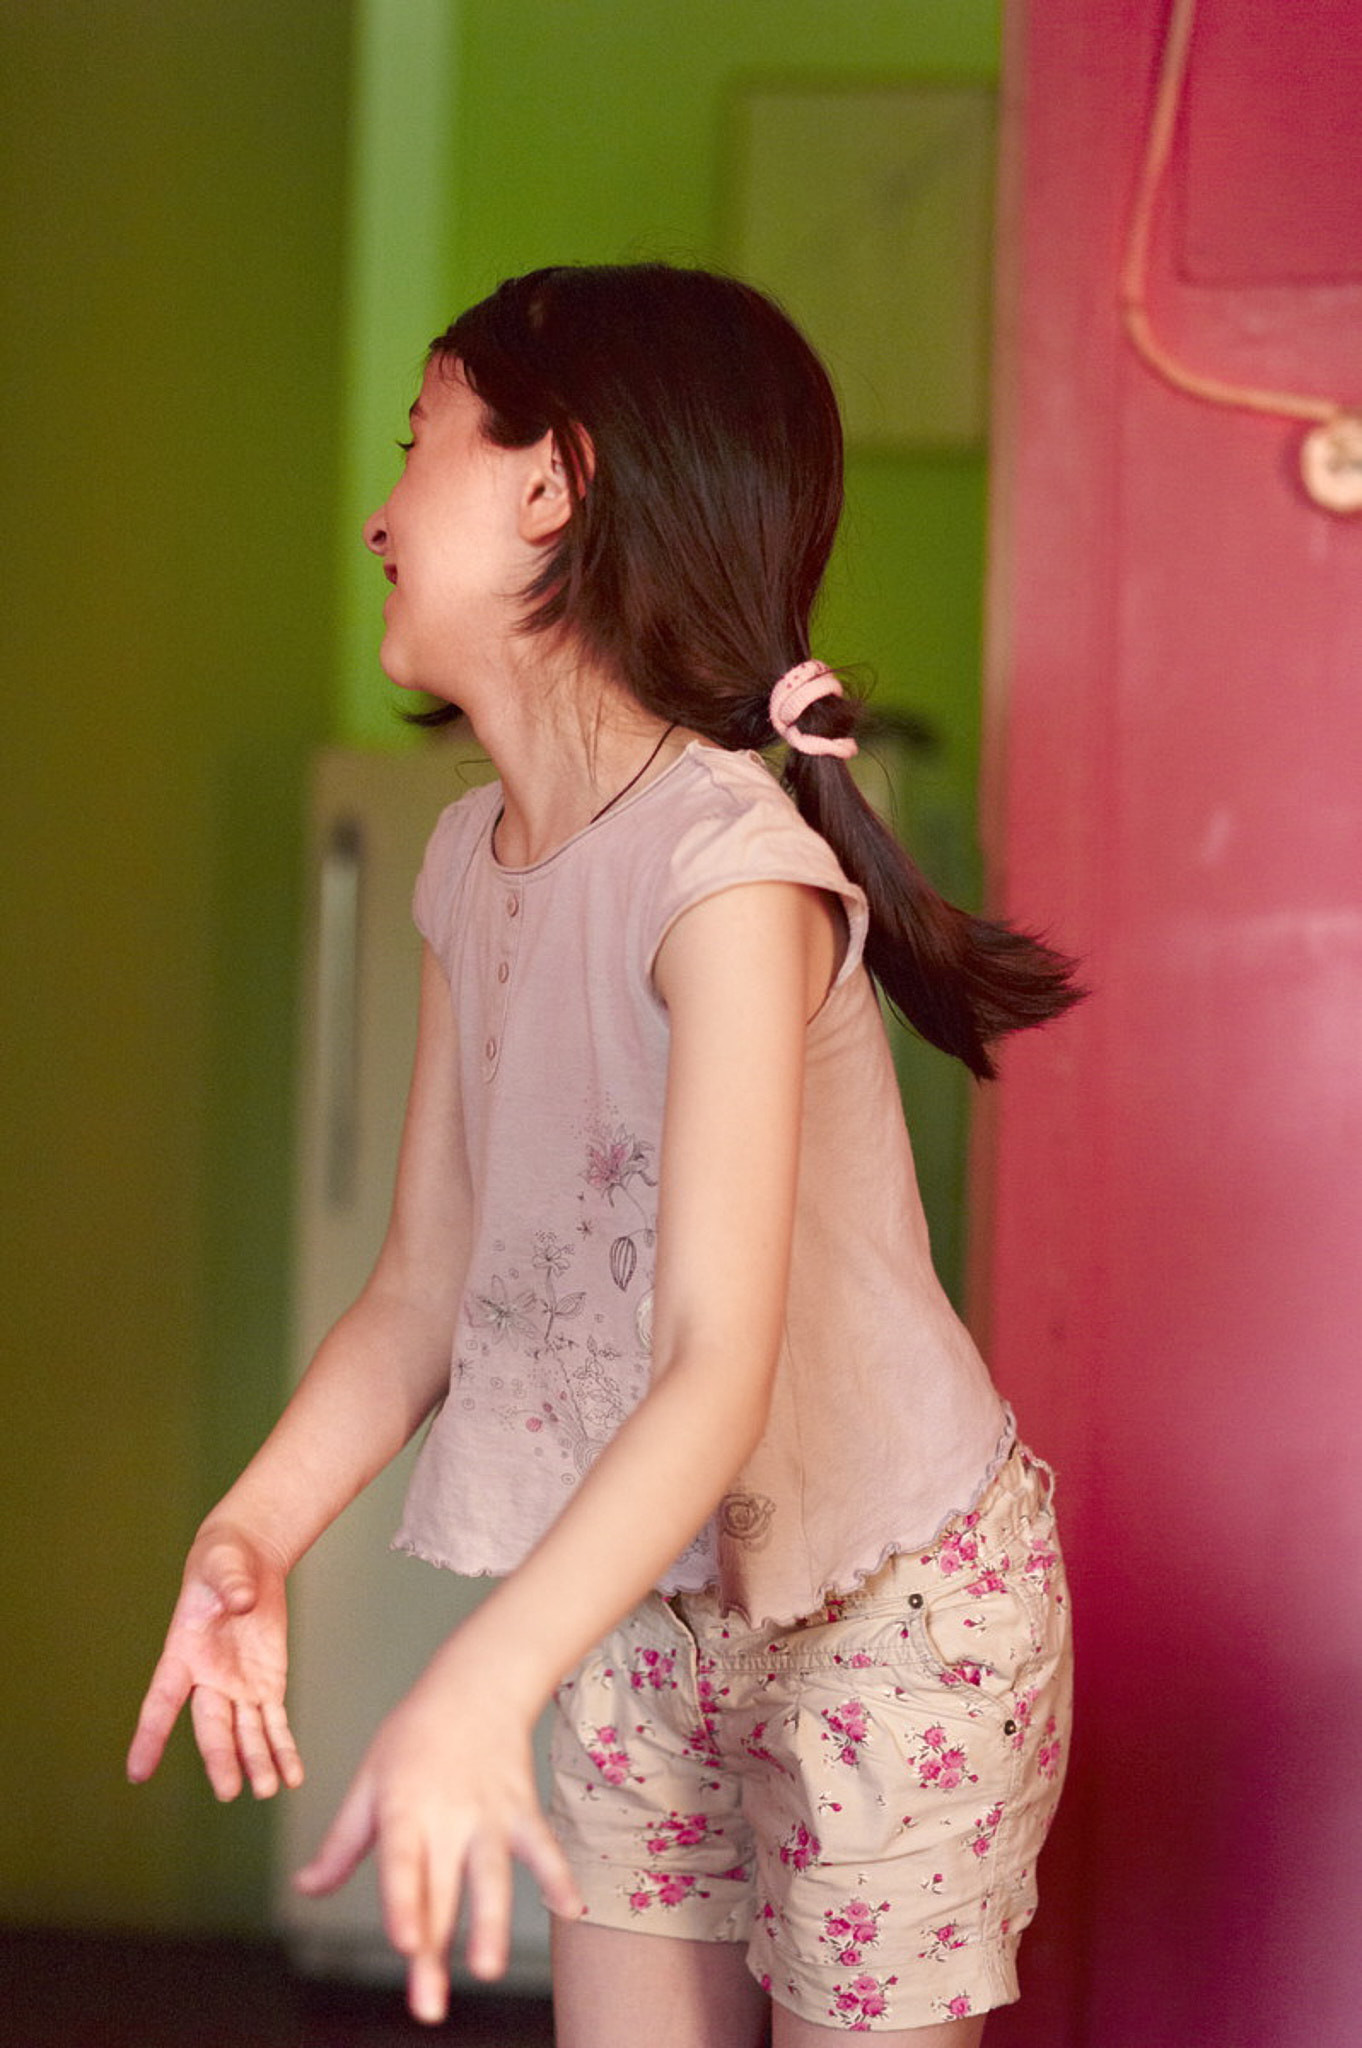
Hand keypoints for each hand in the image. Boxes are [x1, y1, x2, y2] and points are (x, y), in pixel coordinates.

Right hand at [126, 1524, 302, 1800]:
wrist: (247, 1562)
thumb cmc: (222, 1562)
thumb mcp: (223, 1565)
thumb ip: (230, 1583)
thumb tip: (242, 1601)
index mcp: (184, 1655)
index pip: (161, 1701)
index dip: (150, 1736)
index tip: (138, 1772)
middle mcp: (208, 1681)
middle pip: (212, 1727)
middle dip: (220, 1758)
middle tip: (227, 1791)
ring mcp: (238, 1687)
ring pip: (246, 1734)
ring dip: (257, 1763)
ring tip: (269, 1789)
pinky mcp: (267, 1685)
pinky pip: (274, 1725)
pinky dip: (283, 1750)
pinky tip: (293, 1776)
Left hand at [293, 1652, 583, 2025]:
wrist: (475, 1683)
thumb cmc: (414, 1735)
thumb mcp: (370, 1780)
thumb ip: (343, 1842)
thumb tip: (307, 1888)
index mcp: (404, 1810)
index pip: (402, 1865)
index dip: (403, 1904)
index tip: (405, 1942)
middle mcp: (447, 1817)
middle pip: (440, 1891)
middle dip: (434, 1952)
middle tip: (428, 2007)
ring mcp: (487, 1815)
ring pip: (491, 1876)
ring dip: (490, 1923)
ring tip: (487, 1967)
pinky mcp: (519, 1809)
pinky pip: (541, 1845)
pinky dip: (559, 1874)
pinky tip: (572, 1910)